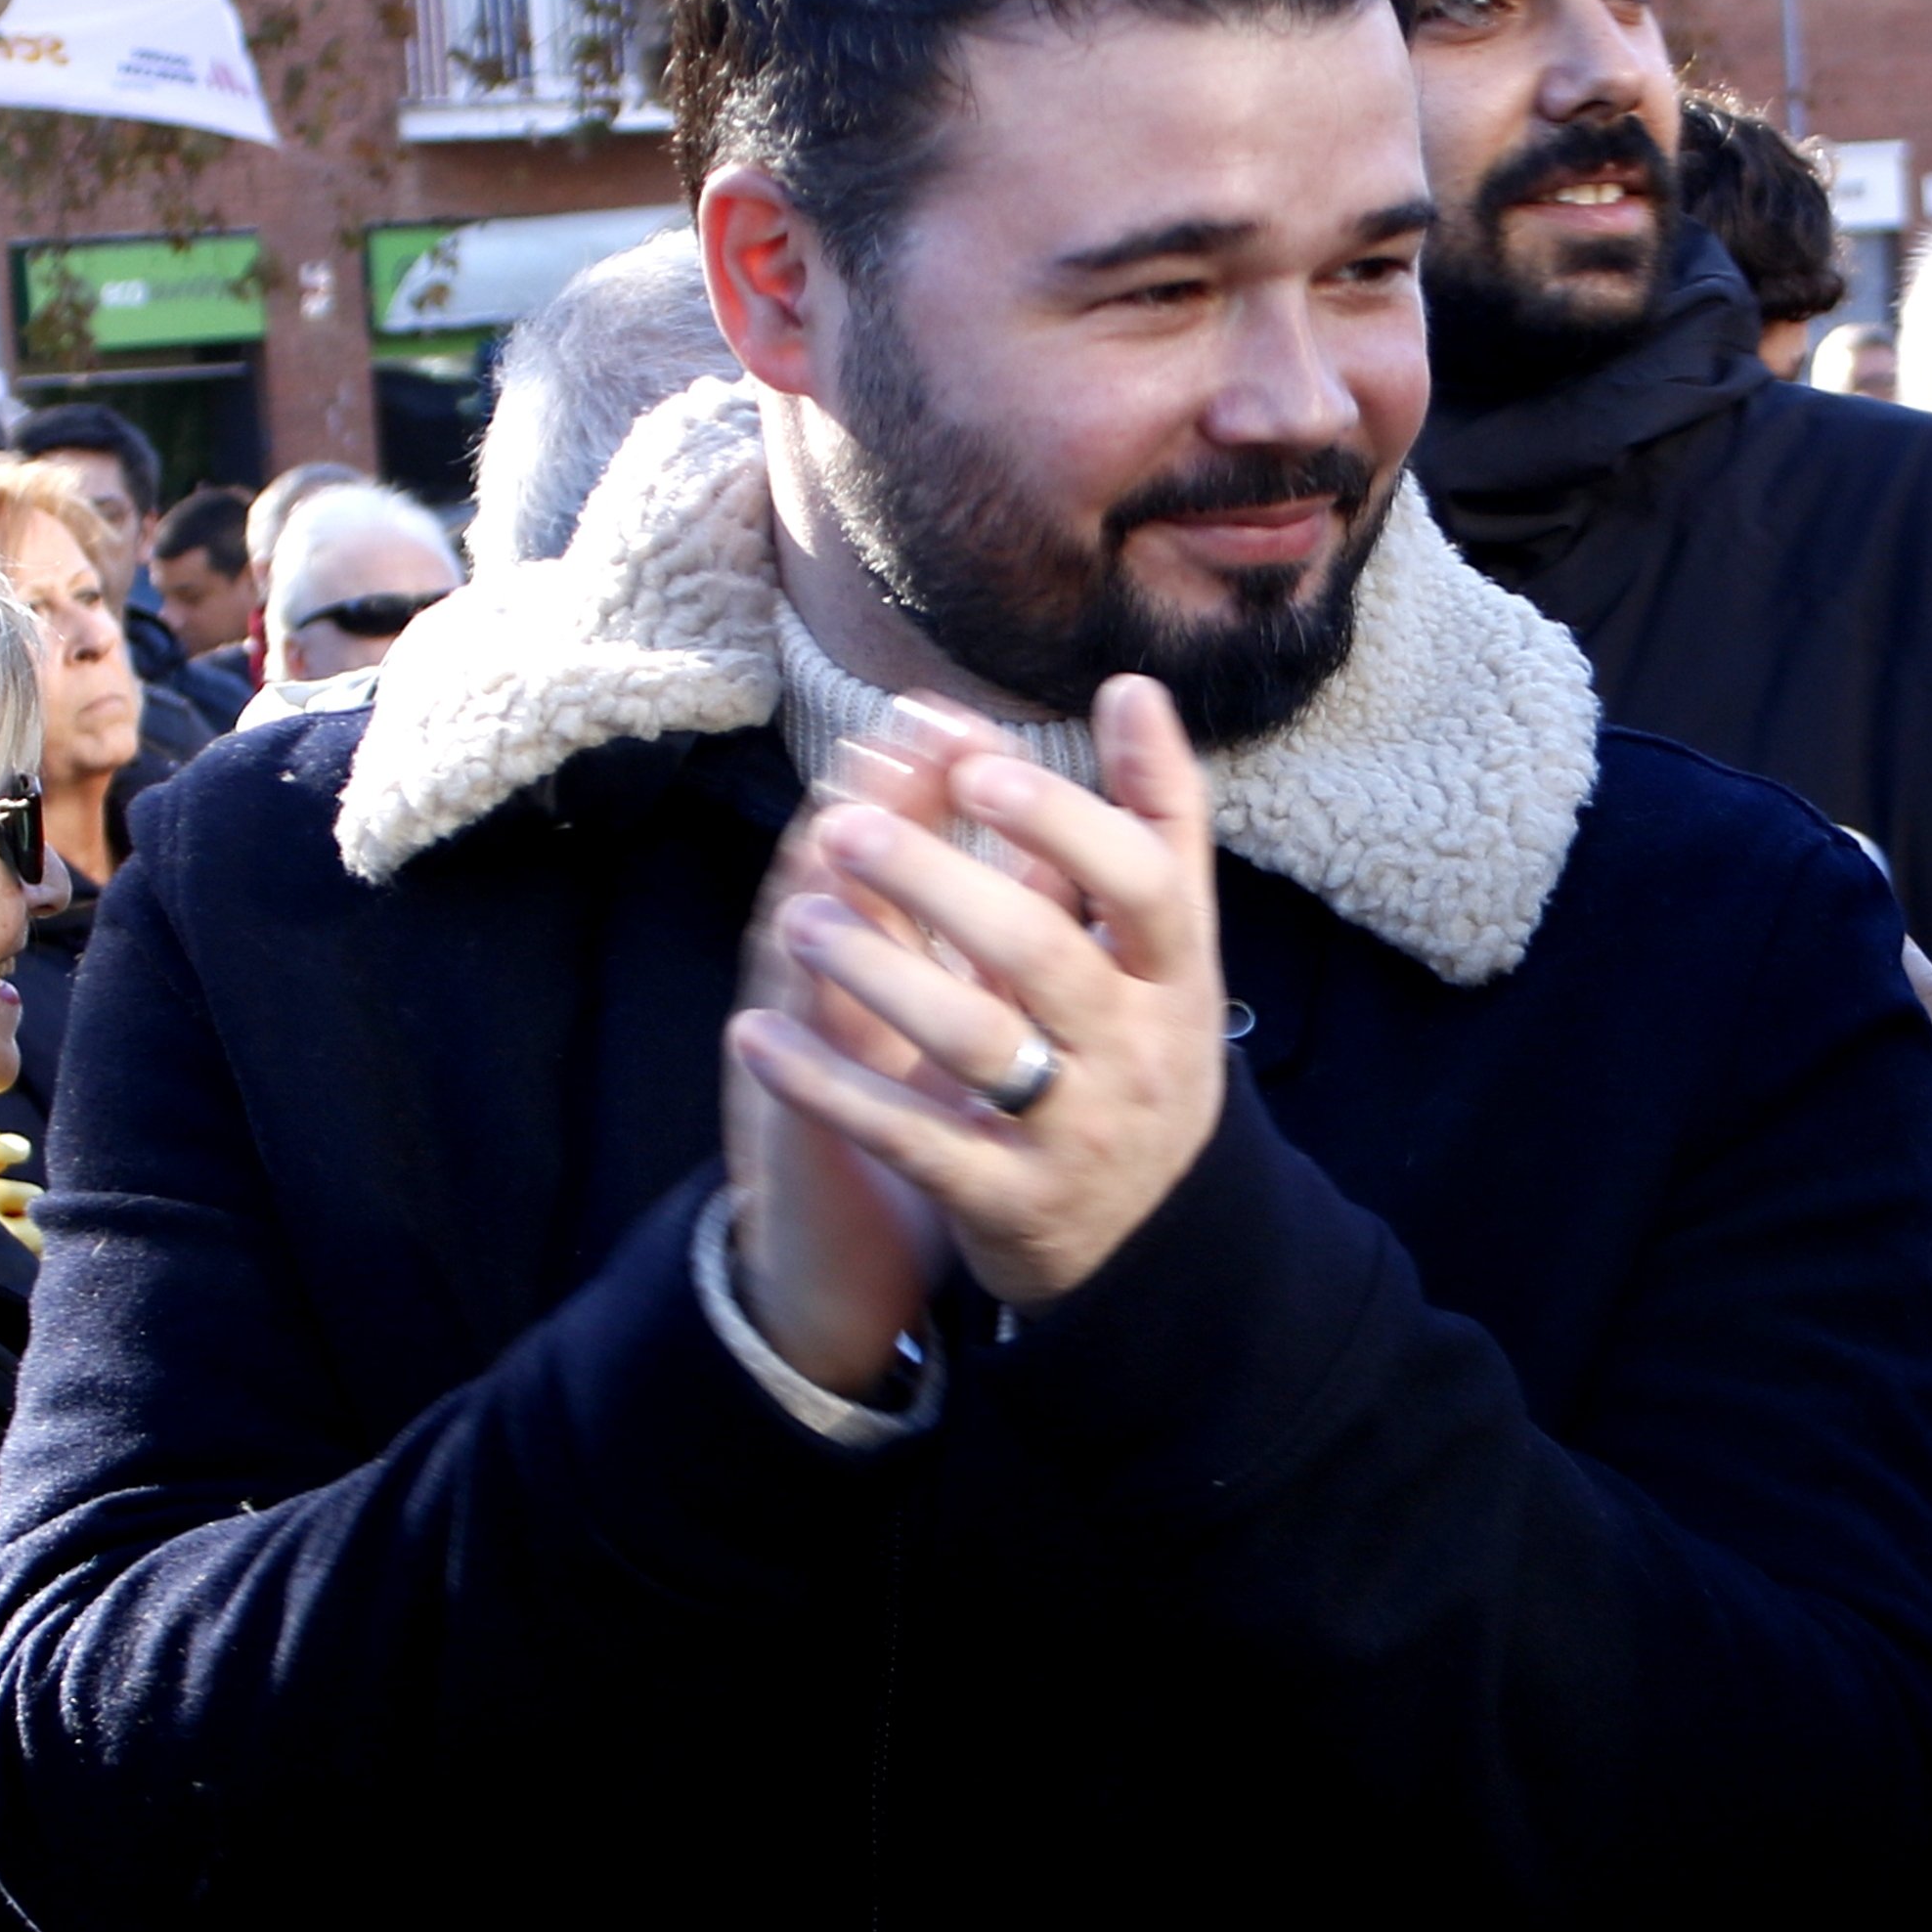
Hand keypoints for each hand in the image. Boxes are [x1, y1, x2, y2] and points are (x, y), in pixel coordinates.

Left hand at [728, 675, 1229, 1311]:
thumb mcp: (1164, 953)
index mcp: (1175, 975)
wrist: (1159, 1243)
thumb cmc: (1140, 1050)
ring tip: (800, 920)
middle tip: (846, 827)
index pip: (1144, 883)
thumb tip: (1132, 688)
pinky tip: (756, 1037)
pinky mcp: (1006, 1199)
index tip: (976, 764)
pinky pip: (909, 1139)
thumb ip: (1151, 826)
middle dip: (941, 883)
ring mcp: (1075, 1130)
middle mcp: (1136, 1049)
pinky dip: (828, 1087)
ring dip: (878, 972)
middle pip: (1043, 953)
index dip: (1065, 821)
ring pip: (975, 1041)